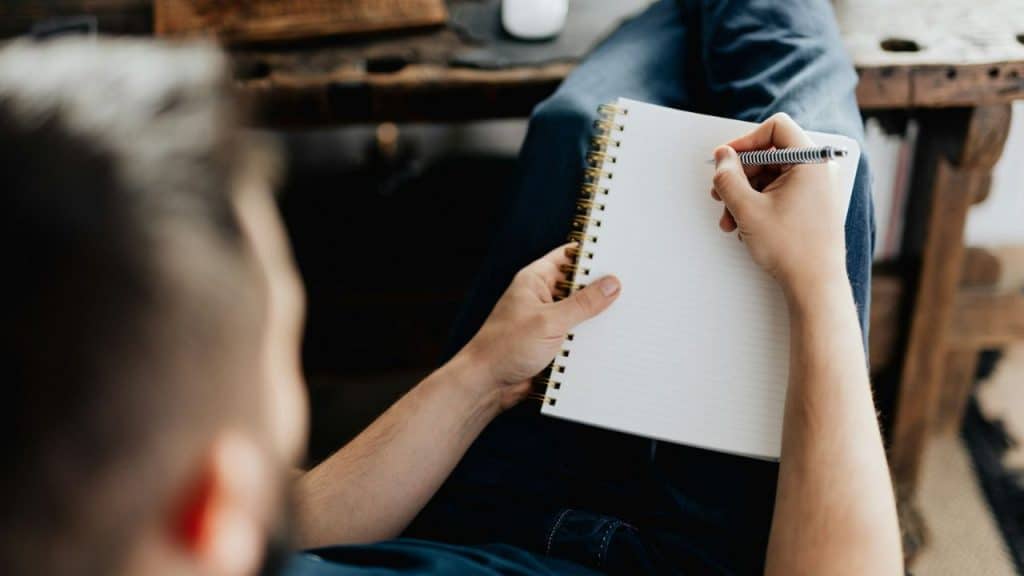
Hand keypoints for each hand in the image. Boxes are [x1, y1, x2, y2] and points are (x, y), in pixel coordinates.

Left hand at [461, 243, 620, 409]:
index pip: (569, 257)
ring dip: (596, 317)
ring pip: (580, 312)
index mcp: (535, 280)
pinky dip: (590, 338)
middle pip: (578, 286)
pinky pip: (577, 335)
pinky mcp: (552, 343)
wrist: (487, 385)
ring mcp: (547, 320)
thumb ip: (582, 303)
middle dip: (600, 289)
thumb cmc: (505, 347)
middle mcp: (542, 297)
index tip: (620, 255)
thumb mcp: (550, 321)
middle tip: (630, 288)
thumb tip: (611, 284)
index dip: (592, 255)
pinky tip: (610, 341)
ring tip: (625, 315)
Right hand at [711, 113, 846, 294]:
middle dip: (739, 175)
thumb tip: (722, 158)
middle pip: (769, 154)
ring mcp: (815, 188)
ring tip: (730, 219)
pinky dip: (757, 204)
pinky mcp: (810, 205)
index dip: (745, 140)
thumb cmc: (792, 248)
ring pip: (769, 176)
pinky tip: (744, 226)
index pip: (776, 127)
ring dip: (744, 195)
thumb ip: (728, 177)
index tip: (725, 159)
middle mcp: (817, 170)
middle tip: (721, 194)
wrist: (815, 285)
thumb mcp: (747, 208)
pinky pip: (778, 192)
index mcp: (810, 161)